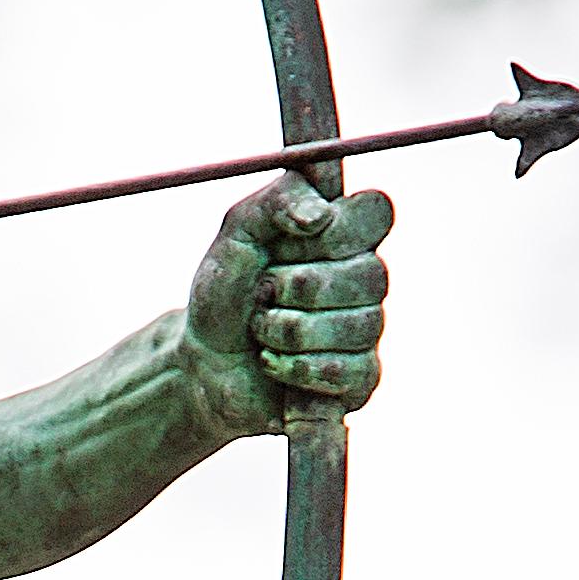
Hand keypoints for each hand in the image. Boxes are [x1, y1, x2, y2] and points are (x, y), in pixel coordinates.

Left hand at [181, 174, 390, 439]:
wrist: (203, 363)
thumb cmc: (225, 293)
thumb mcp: (238, 232)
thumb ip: (276, 201)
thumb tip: (320, 215)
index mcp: (343, 233)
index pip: (375, 212)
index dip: (335, 228)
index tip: (290, 239)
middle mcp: (364, 278)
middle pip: (370, 274)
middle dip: (298, 287)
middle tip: (263, 293)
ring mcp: (366, 329)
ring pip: (358, 325)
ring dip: (289, 330)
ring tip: (261, 331)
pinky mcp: (359, 378)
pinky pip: (349, 370)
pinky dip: (298, 368)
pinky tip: (273, 364)